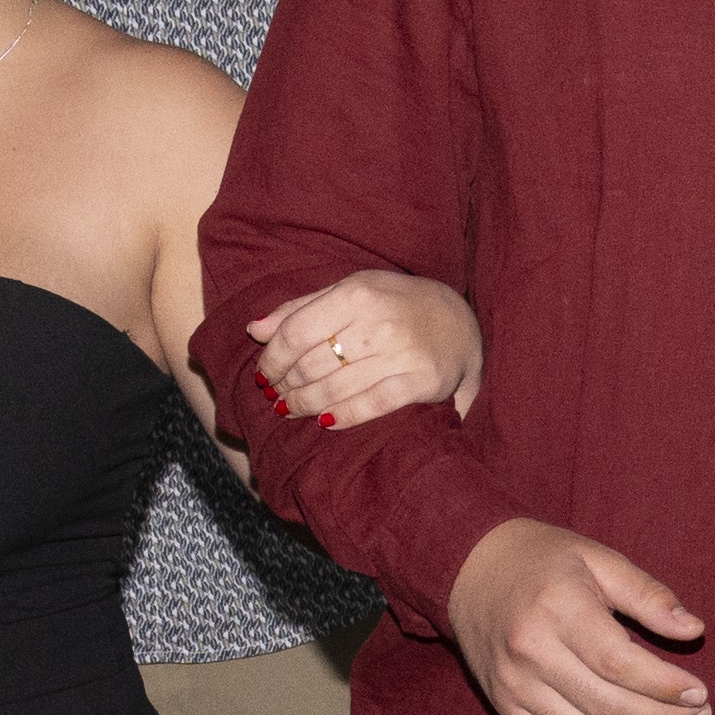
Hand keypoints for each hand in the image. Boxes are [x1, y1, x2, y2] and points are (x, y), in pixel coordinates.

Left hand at [249, 271, 484, 427]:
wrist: (460, 325)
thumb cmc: (396, 306)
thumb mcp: (352, 292)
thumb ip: (302, 308)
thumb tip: (255, 330)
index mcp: (357, 293)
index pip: (296, 332)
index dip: (272, 359)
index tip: (262, 374)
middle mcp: (378, 322)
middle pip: (311, 364)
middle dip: (285, 385)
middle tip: (275, 396)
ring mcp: (401, 354)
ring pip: (334, 389)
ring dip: (304, 405)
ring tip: (290, 410)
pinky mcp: (420, 382)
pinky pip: (369, 406)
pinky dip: (341, 417)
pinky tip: (324, 422)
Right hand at [447, 518, 707, 714]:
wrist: (470, 568)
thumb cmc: (544, 560)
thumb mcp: (599, 559)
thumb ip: (648, 595)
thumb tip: (694, 631)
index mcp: (558, 608)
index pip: (619, 664)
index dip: (665, 687)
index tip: (700, 693)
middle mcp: (530, 653)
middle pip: (607, 707)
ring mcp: (513, 686)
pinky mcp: (503, 707)